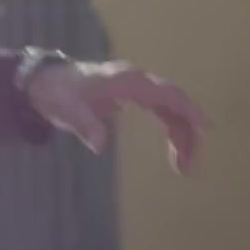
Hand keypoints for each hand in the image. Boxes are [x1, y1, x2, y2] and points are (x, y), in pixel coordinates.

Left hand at [25, 61, 207, 173]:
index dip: (188, 110)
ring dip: (182, 137)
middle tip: (189, 167)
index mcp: (127, 81)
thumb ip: (83, 124)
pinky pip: (162, 113)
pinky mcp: (134, 98)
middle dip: (188, 133)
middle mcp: (137, 82)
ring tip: (184, 168)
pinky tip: (177, 153)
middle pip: (175, 104)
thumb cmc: (57, 92)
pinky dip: (172, 131)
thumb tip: (99, 144)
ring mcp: (137, 89)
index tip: (205, 128)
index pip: (166, 94)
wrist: (44, 81)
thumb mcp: (66, 109)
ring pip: (171, 111)